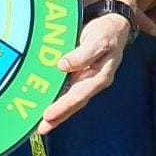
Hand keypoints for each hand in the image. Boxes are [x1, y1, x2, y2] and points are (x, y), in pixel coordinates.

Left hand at [38, 10, 134, 132]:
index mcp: (100, 77)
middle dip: (59, 116)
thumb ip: (83, 54)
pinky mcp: (80, 75)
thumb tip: (62, 65)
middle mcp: (93, 82)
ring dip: (57, 113)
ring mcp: (86, 80)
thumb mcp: (98, 40)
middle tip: (42, 129)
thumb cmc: (106, 33)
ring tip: (41, 127)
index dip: (63, 106)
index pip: (79, 95)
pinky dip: (57, 99)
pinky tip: (45, 107)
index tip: (48, 115)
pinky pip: (67, 90)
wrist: (113, 26)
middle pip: (74, 102)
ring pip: (70, 99)